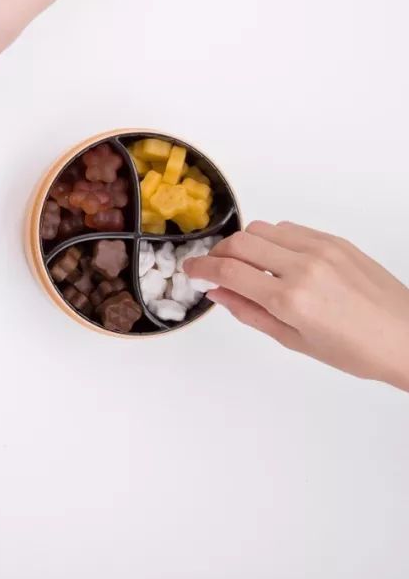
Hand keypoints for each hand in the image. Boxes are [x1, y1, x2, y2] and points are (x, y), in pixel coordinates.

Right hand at [185, 221, 408, 391]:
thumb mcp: (294, 341)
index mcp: (290, 299)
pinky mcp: (335, 240)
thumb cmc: (356, 350)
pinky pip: (289, 229)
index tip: (191, 271)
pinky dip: (272, 239)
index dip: (202, 269)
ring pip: (262, 229)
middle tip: (213, 269)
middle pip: (240, 243)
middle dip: (218, 254)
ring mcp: (321, 249)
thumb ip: (250, 313)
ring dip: (245, 245)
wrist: (408, 337)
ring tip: (246, 265)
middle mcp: (303, 267)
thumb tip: (218, 293)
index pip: (229, 272)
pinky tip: (276, 260)